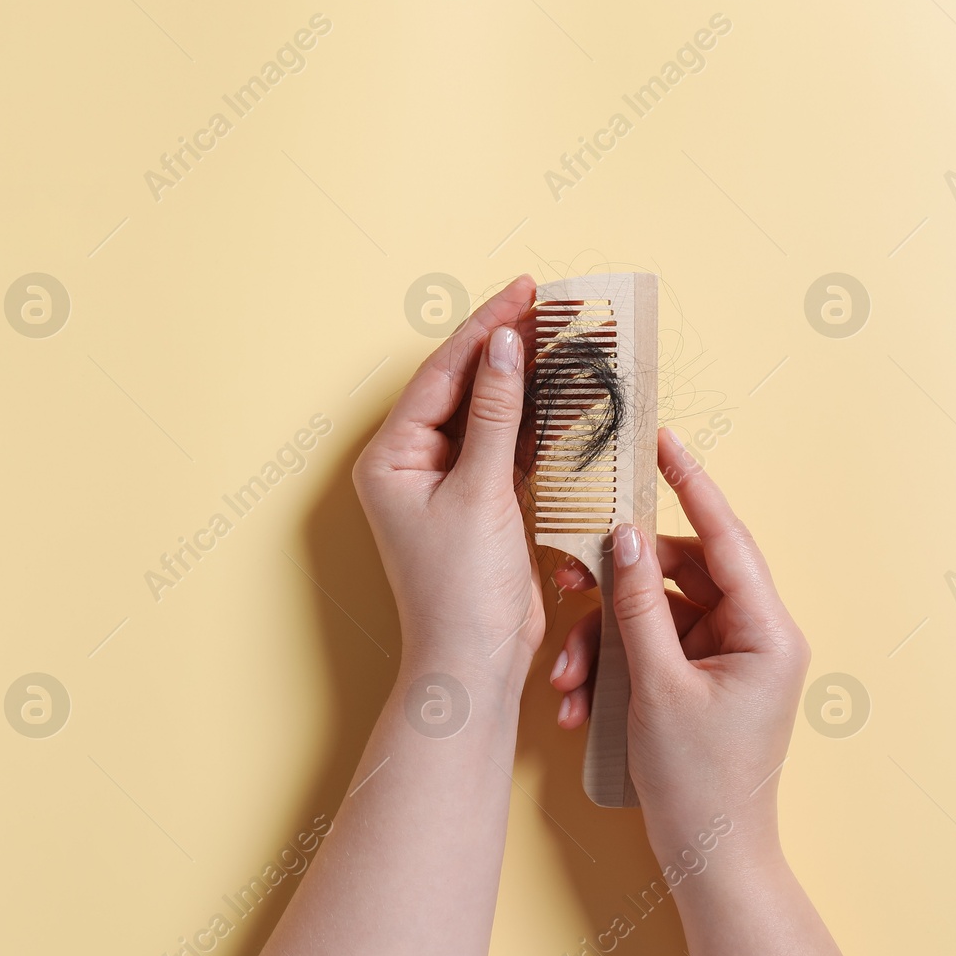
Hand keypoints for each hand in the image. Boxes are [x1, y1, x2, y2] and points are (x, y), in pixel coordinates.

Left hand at [352, 275, 544, 680]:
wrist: (473, 664)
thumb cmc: (461, 590)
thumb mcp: (481, 494)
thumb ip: (496, 417)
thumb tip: (504, 348)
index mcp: (390, 457)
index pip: (441, 375)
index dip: (484, 330)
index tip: (525, 291)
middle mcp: (410, 464)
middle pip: (463, 387)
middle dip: (505, 347)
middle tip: (551, 305)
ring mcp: (444, 483)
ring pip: (488, 414)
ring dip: (524, 381)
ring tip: (564, 337)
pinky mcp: (478, 503)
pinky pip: (506, 446)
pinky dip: (534, 422)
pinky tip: (565, 394)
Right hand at [547, 429, 809, 854]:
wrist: (709, 857)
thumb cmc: (698, 782)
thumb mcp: (657, 686)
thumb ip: (639, 605)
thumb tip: (625, 538)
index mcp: (767, 631)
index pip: (726, 536)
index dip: (691, 484)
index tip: (659, 440)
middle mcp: (753, 635)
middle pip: (678, 574)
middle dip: (615, 588)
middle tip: (564, 577)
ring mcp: (726, 658)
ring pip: (654, 613)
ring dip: (601, 640)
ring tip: (565, 679)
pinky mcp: (700, 679)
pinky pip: (650, 648)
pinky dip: (610, 667)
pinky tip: (577, 703)